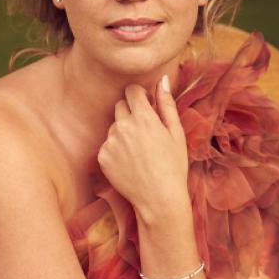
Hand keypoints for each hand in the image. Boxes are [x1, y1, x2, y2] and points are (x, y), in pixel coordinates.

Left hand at [97, 75, 189, 218]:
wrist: (159, 199)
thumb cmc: (173, 166)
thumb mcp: (176, 133)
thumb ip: (167, 104)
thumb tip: (163, 79)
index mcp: (144, 117)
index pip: (132, 90)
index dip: (140, 96)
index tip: (146, 105)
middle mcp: (123, 126)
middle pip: (120, 106)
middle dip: (131, 113)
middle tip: (144, 133)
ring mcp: (110, 142)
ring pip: (114, 127)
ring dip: (123, 132)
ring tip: (139, 153)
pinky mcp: (102, 157)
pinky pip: (107, 145)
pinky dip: (116, 150)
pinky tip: (130, 163)